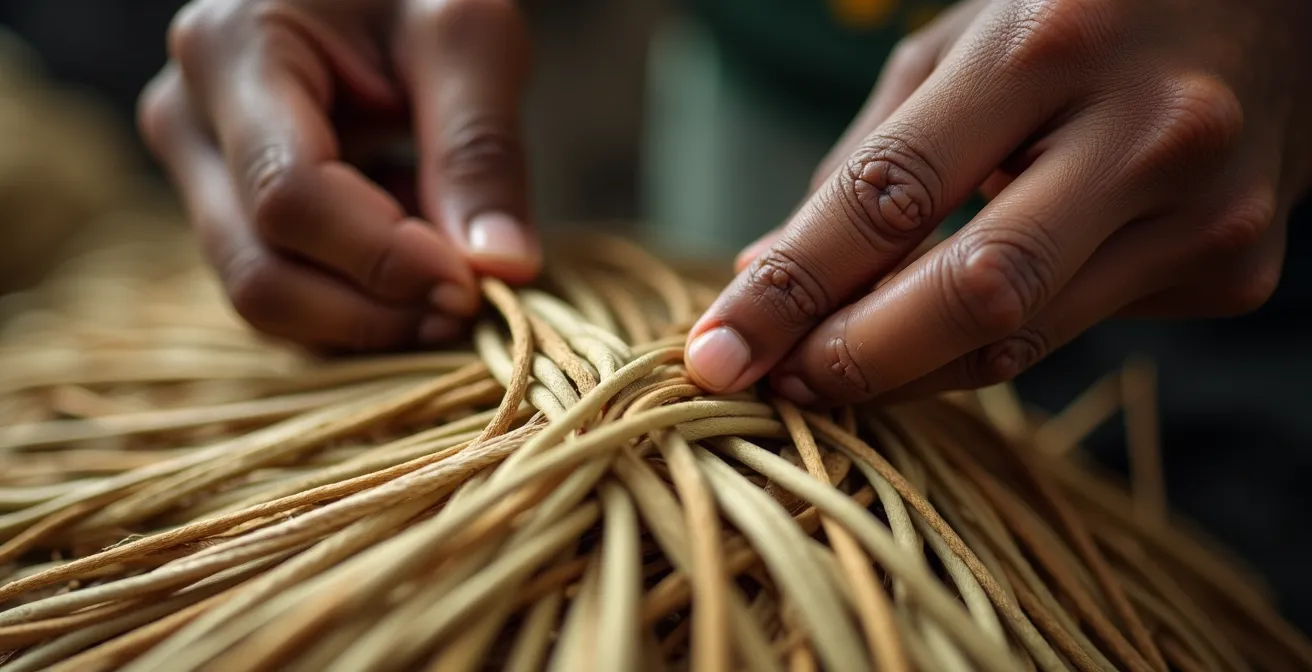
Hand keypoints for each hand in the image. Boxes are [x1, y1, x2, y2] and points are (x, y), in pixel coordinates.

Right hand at [139, 0, 536, 350]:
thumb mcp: (468, 35)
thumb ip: (481, 147)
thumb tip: (502, 267)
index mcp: (232, 52)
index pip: (291, 197)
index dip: (384, 261)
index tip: (472, 285)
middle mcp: (189, 119)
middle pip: (261, 271)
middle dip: (374, 313)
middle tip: (470, 308)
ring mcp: (196, 171)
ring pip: (265, 299)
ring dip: (369, 317)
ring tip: (452, 277)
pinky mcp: (226, 209)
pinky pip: (285, 291)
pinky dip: (357, 304)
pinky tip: (417, 260)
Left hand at [686, 0, 1311, 404]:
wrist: (1268, 3)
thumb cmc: (1081, 10)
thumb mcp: (960, 46)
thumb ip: (866, 164)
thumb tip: (766, 276)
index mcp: (1047, 45)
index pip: (887, 197)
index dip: (788, 290)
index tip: (715, 354)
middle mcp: (1144, 128)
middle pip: (969, 295)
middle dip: (851, 359)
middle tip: (776, 383)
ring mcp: (1205, 208)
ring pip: (1021, 341)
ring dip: (909, 372)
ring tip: (835, 370)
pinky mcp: (1233, 266)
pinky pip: (1077, 327)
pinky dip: (999, 334)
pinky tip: (972, 305)